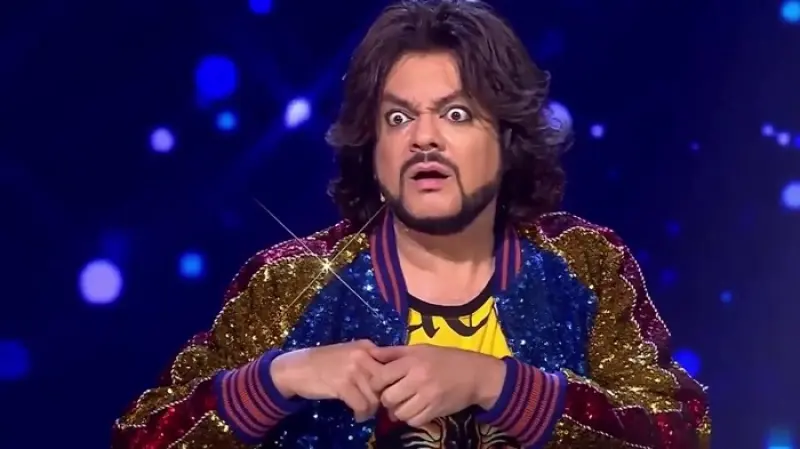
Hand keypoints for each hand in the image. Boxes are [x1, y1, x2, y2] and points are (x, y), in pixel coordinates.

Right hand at [271, 340, 382, 421]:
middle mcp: (363, 354)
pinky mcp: (343, 384)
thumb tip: (390, 382)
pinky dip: (362, 414)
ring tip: (365, 412)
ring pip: (376, 396)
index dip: (394, 382)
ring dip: (372, 409)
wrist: (296, 368)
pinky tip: (357, 415)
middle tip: (380, 408)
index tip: (390, 394)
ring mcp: (353, 369)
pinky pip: (362, 405)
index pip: (392, 365)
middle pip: (386, 381)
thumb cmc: (323, 363)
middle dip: (385, 398)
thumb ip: (369, 362)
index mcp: (367, 346)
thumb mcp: (349, 355)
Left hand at [368, 344, 504, 426]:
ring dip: (397, 411)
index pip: (381, 376)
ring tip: (403, 403)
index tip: (381, 383)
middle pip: (388, 397)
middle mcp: (418, 379)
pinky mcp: (436, 410)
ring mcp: (428, 397)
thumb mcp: (420, 349)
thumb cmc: (445, 358)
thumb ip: (394, 352)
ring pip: (399, 412)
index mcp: (413, 361)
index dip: (376, 382)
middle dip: (386, 398)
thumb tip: (370, 353)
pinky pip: (413, 421)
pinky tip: (414, 410)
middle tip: (391, 395)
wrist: (475, 374)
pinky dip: (410, 418)